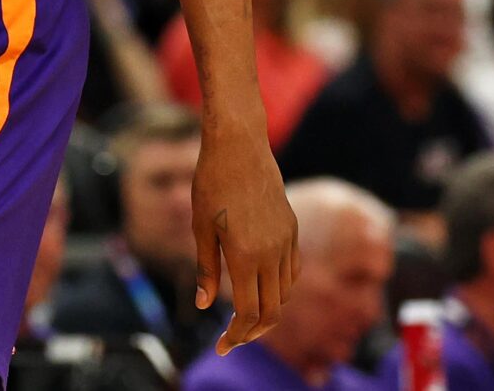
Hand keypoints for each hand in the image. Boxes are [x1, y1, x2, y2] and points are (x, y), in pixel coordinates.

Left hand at [193, 125, 298, 353]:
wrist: (239, 146)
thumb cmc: (211, 182)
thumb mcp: (200, 227)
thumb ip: (206, 269)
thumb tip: (205, 306)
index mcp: (245, 257)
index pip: (248, 314)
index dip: (236, 337)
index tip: (222, 348)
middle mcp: (271, 254)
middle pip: (272, 311)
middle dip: (252, 332)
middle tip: (232, 339)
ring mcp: (286, 241)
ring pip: (284, 293)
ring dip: (268, 310)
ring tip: (245, 315)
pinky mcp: (292, 229)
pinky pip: (292, 270)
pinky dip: (280, 287)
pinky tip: (263, 286)